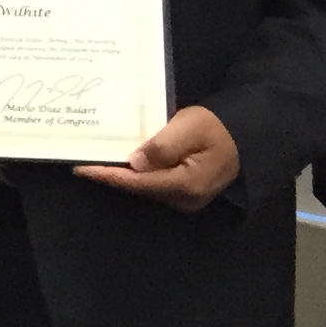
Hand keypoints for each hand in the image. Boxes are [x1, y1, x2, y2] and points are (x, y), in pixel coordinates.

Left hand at [76, 104, 240, 210]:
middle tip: (81, 159)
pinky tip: (118, 162)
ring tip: (94, 159)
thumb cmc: (217, 127)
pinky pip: (152, 184)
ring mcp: (185, 199)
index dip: (108, 175)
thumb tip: (134, 163)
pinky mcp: (183, 192)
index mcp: (187, 185)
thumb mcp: (190, 127)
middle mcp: (184, 199)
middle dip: (110, 175)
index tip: (81, 168)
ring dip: (120, 174)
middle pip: (138, 188)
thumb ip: (162, 146)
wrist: (244, 136)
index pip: (138, 182)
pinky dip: (135, 174)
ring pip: (144, 187)